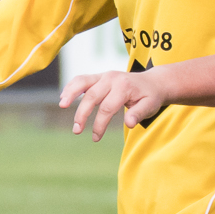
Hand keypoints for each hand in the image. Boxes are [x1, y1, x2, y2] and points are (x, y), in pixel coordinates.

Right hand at [58, 68, 172, 140]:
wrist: (152, 82)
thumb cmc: (150, 97)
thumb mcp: (150, 106)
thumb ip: (139, 114)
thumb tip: (130, 124)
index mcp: (124, 86)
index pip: (107, 108)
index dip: (99, 124)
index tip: (95, 138)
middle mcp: (111, 78)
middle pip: (91, 96)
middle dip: (82, 114)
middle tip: (76, 130)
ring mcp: (103, 76)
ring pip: (82, 82)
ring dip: (70, 94)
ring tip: (62, 105)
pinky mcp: (98, 77)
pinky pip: (81, 79)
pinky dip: (71, 87)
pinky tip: (63, 97)